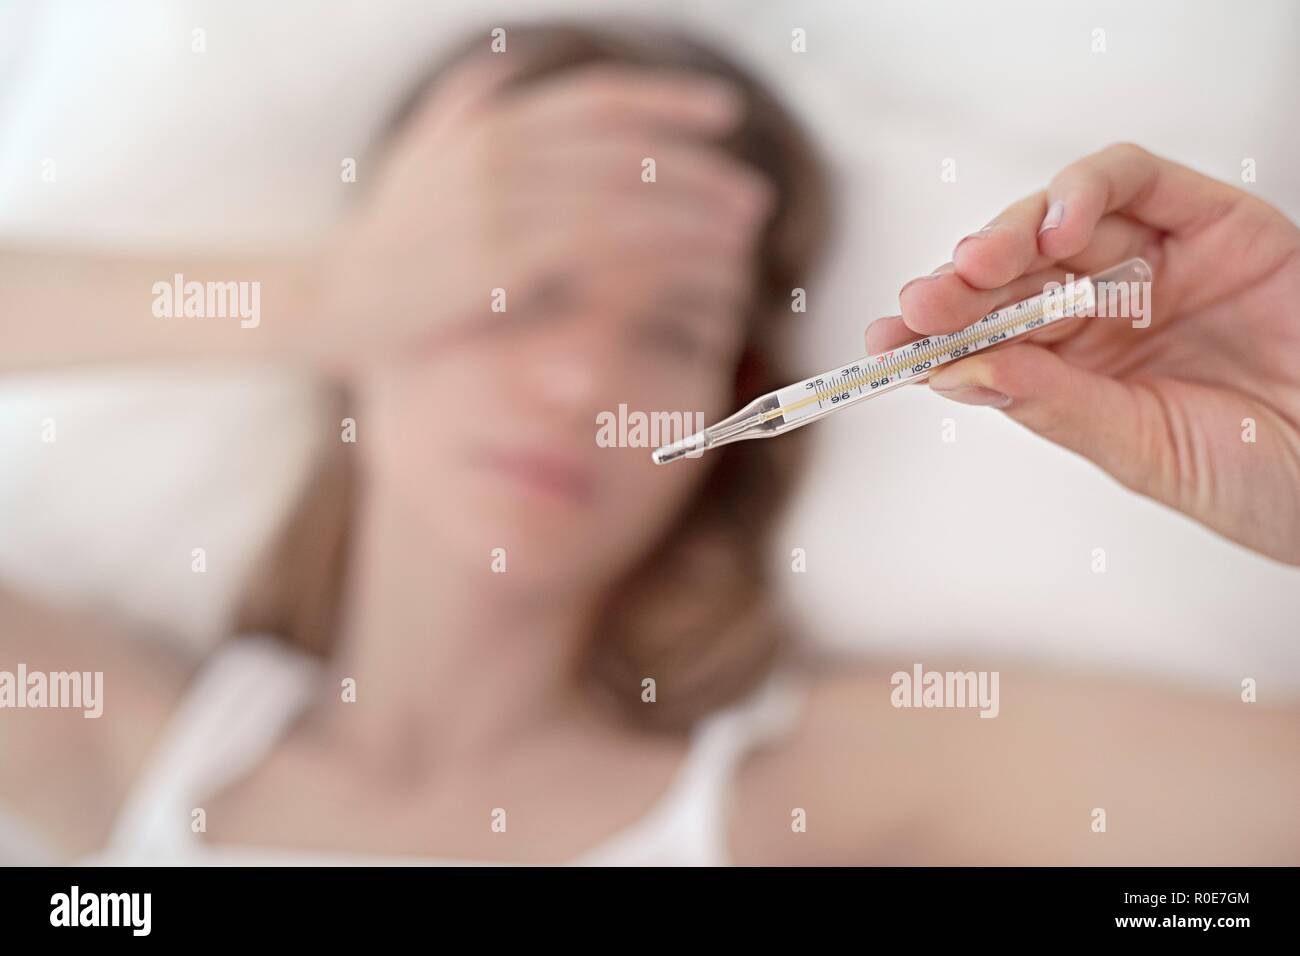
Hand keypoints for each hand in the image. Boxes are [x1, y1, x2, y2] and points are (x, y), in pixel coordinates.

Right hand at [315, 58, 772, 364]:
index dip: (667, 100)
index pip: (598, 99)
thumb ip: (462, 108)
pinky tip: (697, 263)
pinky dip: (660, 246)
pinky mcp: (502, 258)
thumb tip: (503, 62)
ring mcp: (500, 202)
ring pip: (625, 192)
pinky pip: (604, 242)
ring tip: (744, 231)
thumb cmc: (381, 241)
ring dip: (694, 208)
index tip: (724, 113)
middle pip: (627, 146)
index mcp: (489, 125)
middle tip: (754, 196)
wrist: (325, 304)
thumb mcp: (417, 159)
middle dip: (700, 167)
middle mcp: (500, 151)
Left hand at [866, 143, 1299, 563]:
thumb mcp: (1139, 447)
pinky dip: (1087, 192)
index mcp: (1079, 367)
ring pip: (1056, 221)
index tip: (881, 346)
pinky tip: (1058, 231)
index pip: (990, 335)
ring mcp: (1155, 260)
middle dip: (959, 289)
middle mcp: (1108, 308)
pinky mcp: (1212, 219)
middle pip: (1012, 275)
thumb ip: (1055, 404)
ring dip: (1006, 237)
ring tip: (974, 269)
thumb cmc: (1256, 474)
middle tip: (919, 307)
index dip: (934, 337)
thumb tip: (959, 371)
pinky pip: (1135, 179)